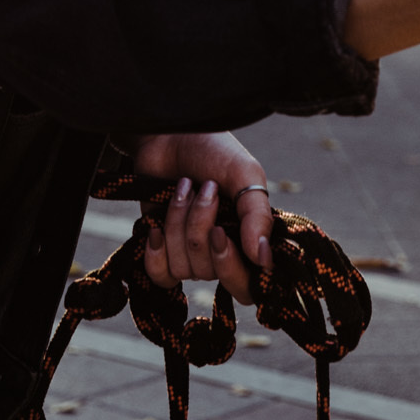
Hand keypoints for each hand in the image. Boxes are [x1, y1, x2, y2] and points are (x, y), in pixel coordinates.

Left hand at [131, 132, 269, 302]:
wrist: (170, 135)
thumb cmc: (214, 152)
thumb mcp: (246, 175)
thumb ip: (258, 216)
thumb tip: (264, 260)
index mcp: (249, 239)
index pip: (247, 285)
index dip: (231, 266)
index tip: (221, 231)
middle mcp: (222, 252)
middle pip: (210, 272)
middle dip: (200, 229)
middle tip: (205, 190)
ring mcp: (191, 254)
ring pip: (183, 267)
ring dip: (178, 223)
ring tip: (183, 187)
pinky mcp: (163, 251)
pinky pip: (160, 276)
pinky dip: (156, 253)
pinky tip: (156, 227)